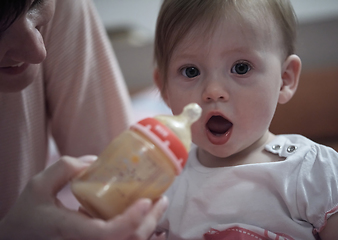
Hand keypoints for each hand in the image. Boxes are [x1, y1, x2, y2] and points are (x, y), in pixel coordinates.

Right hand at [0, 156, 167, 239]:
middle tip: (161, 198)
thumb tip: (96, 160)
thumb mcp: (38, 186)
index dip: (131, 220)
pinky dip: (138, 230)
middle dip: (150, 221)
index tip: (146, 200)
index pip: (108, 233)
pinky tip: (144, 216)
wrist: (19, 239)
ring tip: (157, 204)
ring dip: (148, 226)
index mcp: (71, 231)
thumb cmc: (28, 215)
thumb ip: (63, 169)